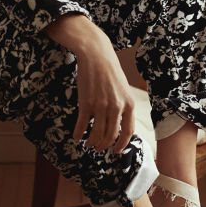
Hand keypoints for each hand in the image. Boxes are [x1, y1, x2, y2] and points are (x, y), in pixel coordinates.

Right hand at [45, 14, 135, 152]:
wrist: (96, 55)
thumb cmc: (110, 71)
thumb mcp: (124, 89)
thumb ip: (124, 105)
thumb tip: (120, 124)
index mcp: (129, 104)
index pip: (128, 131)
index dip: (121, 144)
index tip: (115, 151)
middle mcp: (116, 107)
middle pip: (111, 135)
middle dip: (104, 145)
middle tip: (98, 148)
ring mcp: (101, 106)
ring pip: (96, 133)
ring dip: (92, 142)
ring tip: (88, 144)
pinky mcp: (86, 103)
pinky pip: (82, 125)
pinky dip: (79, 133)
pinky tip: (77, 136)